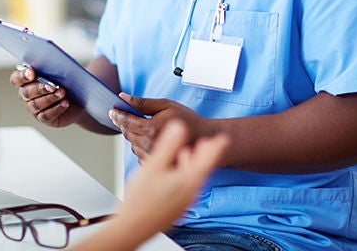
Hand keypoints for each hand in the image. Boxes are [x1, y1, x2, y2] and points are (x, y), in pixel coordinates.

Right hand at [8, 66, 82, 127]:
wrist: (77, 99)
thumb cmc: (66, 82)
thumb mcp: (60, 72)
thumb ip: (52, 68)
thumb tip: (53, 64)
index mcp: (26, 81)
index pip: (16, 78)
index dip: (22, 76)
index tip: (31, 73)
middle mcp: (27, 95)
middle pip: (27, 93)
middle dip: (39, 88)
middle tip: (52, 85)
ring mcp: (34, 109)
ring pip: (36, 104)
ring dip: (50, 98)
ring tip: (62, 93)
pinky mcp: (44, 118)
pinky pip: (46, 115)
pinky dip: (56, 109)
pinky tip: (65, 103)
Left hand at [109, 93, 207, 162]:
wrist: (204, 139)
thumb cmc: (187, 119)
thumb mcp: (165, 105)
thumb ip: (142, 102)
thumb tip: (123, 97)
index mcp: (152, 128)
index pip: (127, 122)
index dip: (117, 115)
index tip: (112, 110)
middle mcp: (150, 144)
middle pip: (127, 133)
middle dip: (123, 124)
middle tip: (122, 115)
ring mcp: (152, 156)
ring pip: (132, 144)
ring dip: (133, 135)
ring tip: (144, 127)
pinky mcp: (154, 163)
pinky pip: (139, 153)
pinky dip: (141, 145)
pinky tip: (151, 139)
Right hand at [115, 119, 228, 237]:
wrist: (132, 228)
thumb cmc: (141, 200)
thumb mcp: (154, 166)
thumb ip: (168, 146)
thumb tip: (179, 127)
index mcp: (188, 181)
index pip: (208, 160)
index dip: (216, 147)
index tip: (223, 137)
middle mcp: (190, 192)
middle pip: (202, 169)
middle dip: (204, 154)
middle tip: (208, 142)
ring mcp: (183, 201)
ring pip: (193, 177)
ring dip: (192, 163)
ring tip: (188, 152)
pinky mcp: (175, 207)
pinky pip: (185, 186)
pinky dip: (183, 173)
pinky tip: (173, 170)